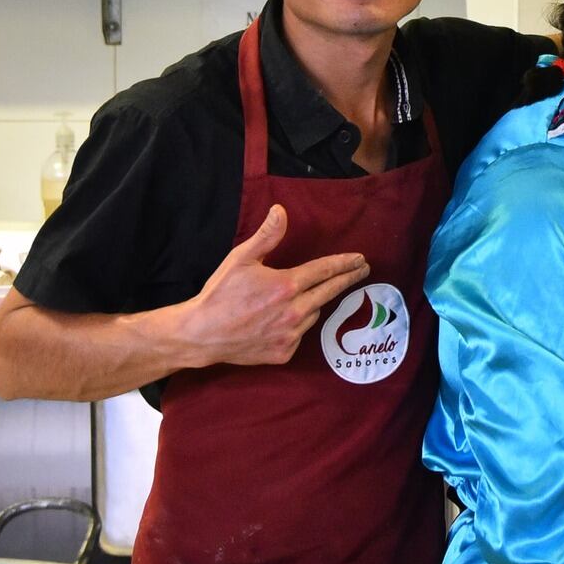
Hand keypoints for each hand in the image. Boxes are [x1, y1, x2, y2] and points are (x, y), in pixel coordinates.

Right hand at [171, 204, 370, 368]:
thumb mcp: (240, 259)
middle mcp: (294, 312)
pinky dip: (295, 326)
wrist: (200, 334)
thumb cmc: (220, 294)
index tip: (361, 260)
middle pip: (330, 292)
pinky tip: (278, 322)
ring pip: (313, 314)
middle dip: (348, 279)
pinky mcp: (284, 353)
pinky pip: (299, 335)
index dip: (345, 264)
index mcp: (286, 286)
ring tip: (297, 298)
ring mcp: (291, 335)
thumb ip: (267, 236)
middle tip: (362, 270)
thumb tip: (281, 211)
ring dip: (312, 304)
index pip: (325, 271)